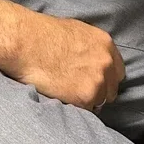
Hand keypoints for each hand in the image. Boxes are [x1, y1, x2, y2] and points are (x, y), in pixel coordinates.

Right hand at [4, 11, 124, 109]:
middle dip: (98, 92)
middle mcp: (107, 62)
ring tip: (66, 95)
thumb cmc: (43, 34)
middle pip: (111, 89)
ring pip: (99, 102)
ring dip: (86, 101)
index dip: (105, 79)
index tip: (94, 83)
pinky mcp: (86, 96)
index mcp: (105, 44)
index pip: (117, 71)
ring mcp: (98, 80)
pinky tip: (62, 98)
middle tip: (78, 92)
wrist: (27, 43)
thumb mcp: (76, 32)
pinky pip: (86, 110)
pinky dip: (75, 108)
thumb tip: (90, 60)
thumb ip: (91, 48)